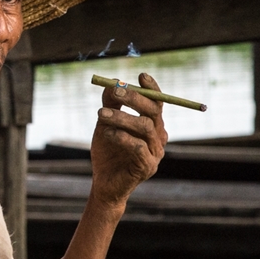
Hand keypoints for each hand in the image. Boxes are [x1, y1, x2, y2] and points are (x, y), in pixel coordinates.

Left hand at [89, 73, 167, 208]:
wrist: (104, 183)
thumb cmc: (108, 151)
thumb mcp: (106, 123)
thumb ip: (110, 104)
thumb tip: (111, 82)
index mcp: (153, 124)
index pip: (158, 102)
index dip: (152, 88)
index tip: (140, 75)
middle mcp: (159, 136)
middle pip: (153, 111)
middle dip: (134, 98)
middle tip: (115, 91)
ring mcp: (156, 153)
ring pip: (144, 127)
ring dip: (122, 117)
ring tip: (100, 114)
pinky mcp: (147, 167)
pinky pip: (138, 147)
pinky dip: (122, 137)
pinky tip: (107, 134)